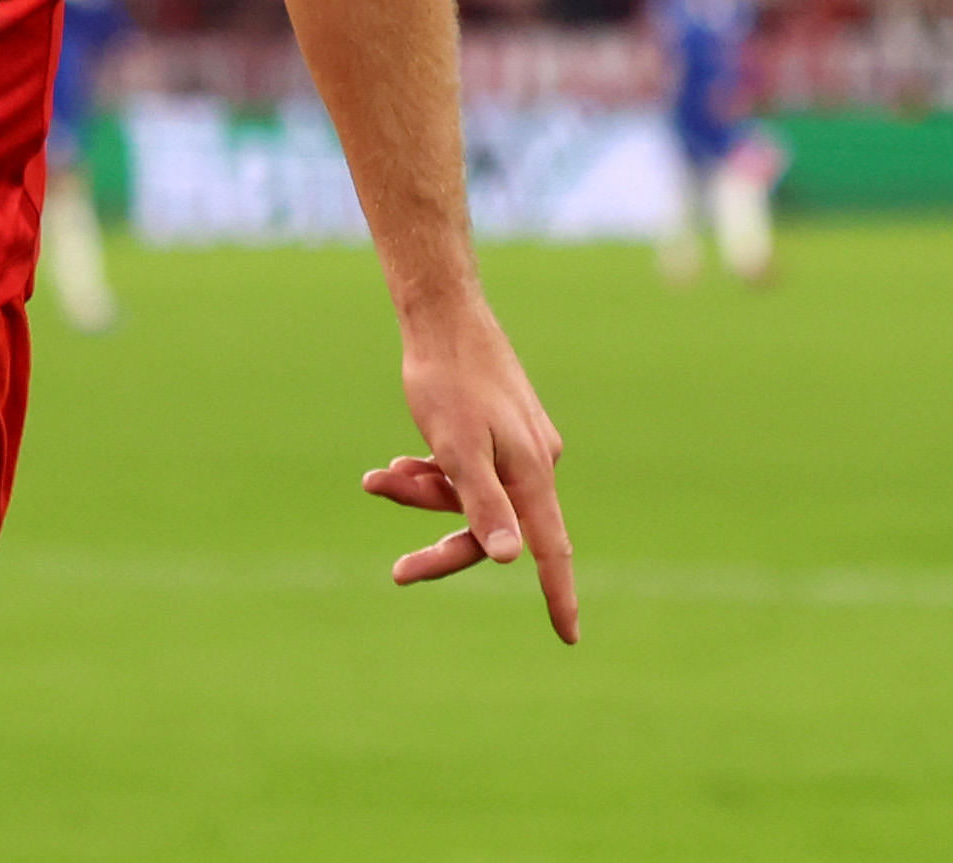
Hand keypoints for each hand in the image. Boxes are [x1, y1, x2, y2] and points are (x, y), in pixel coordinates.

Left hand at [363, 296, 577, 643]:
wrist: (442, 315)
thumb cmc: (448, 380)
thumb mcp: (457, 448)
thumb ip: (482, 503)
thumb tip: (509, 558)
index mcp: (530, 473)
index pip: (550, 549)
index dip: (559, 595)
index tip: (570, 638)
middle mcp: (534, 464)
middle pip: (493, 527)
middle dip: (443, 542)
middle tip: (399, 572)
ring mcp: (518, 447)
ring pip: (472, 496)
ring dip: (427, 495)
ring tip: (382, 478)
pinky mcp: (498, 431)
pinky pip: (468, 470)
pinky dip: (434, 474)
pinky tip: (398, 466)